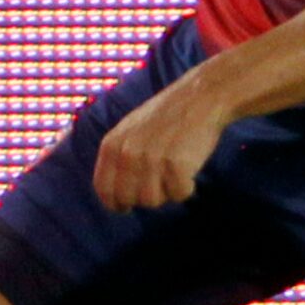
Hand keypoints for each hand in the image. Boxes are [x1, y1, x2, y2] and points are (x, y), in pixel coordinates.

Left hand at [93, 77, 231, 210]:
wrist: (201, 97)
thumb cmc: (168, 114)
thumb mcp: (131, 129)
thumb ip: (120, 156)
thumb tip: (115, 191)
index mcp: (112, 144)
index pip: (103, 188)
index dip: (114, 203)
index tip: (125, 207)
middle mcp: (127, 154)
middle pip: (128, 199)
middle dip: (144, 197)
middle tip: (160, 183)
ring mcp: (151, 160)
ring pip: (152, 201)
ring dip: (166, 192)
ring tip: (175, 171)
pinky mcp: (176, 166)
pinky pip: (179, 195)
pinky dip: (187, 187)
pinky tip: (189, 169)